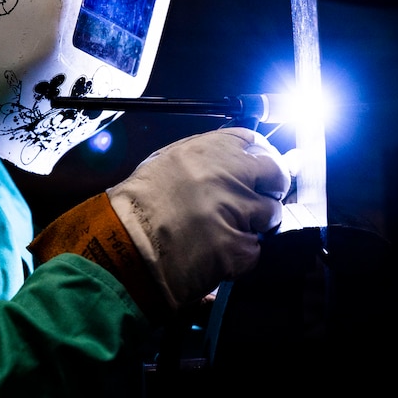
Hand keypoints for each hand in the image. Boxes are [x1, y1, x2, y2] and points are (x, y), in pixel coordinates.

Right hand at [106, 127, 290, 309]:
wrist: (122, 245)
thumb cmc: (139, 206)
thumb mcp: (169, 161)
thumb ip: (209, 157)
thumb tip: (246, 157)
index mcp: (208, 148)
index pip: (255, 142)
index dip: (260, 160)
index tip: (257, 174)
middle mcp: (225, 172)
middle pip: (275, 173)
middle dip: (269, 189)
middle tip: (252, 204)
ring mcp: (234, 209)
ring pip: (269, 214)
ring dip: (253, 225)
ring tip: (220, 232)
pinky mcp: (236, 245)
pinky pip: (255, 248)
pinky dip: (240, 255)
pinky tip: (215, 253)